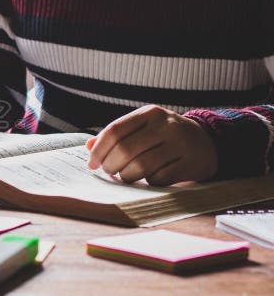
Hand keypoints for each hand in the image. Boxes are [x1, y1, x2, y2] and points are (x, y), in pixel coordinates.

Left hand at [86, 105, 217, 184]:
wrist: (207, 141)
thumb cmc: (164, 135)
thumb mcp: (142, 127)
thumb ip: (116, 135)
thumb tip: (89, 146)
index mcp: (149, 113)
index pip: (114, 130)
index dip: (98, 150)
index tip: (92, 163)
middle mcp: (166, 125)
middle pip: (125, 150)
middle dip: (110, 165)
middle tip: (108, 171)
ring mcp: (180, 144)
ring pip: (141, 166)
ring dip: (127, 176)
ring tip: (126, 175)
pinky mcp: (191, 163)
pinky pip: (159, 179)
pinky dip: (148, 182)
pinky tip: (148, 178)